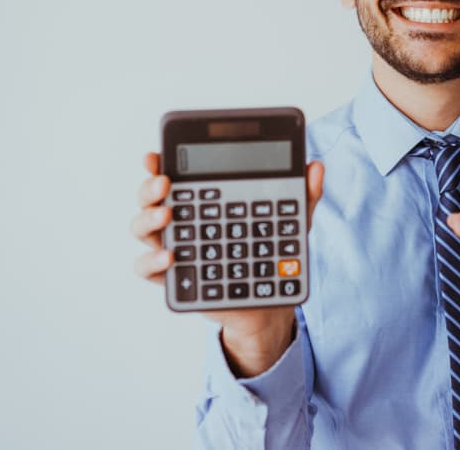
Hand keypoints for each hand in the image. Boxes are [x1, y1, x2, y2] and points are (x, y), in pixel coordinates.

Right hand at [131, 152, 324, 376]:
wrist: (268, 303)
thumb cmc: (270, 253)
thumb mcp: (290, 223)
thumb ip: (302, 195)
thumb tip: (316, 166)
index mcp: (204, 200)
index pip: (176, 176)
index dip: (159, 164)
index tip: (156, 155)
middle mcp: (183, 221)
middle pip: (151, 198)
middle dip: (150, 187)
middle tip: (164, 182)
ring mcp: (177, 248)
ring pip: (143, 229)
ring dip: (148, 219)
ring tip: (168, 215)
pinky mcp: (177, 278)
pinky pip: (147, 270)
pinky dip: (152, 261)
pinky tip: (170, 256)